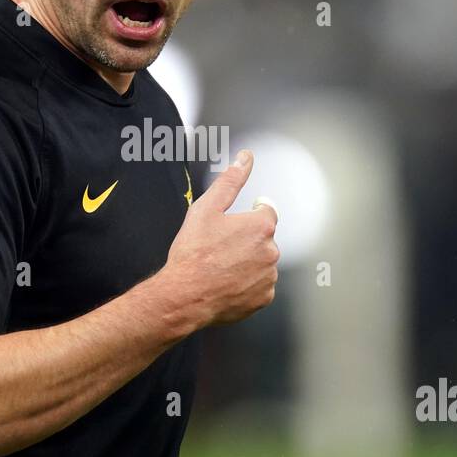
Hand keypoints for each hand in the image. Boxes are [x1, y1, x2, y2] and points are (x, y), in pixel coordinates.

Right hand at [162, 150, 279, 327]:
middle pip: (263, 239)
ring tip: (220, 267)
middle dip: (245, 241)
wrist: (185, 296)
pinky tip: (226, 283)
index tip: (230, 227)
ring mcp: (269, 276)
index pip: (265, 211)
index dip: (246, 216)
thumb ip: (230, 180)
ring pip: (261, 263)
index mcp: (261, 225)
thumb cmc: (193, 253)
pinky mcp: (264, 298)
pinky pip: (259, 286)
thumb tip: (245, 158)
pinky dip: (246, 284)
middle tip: (218, 249)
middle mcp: (272, 251)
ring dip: (246, 263)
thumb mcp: (206, 209)